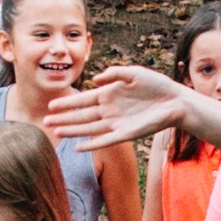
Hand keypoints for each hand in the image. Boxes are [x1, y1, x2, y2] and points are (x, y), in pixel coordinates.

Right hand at [61, 64, 191, 160]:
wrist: (175, 101)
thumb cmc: (156, 85)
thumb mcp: (133, 73)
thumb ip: (114, 73)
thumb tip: (95, 79)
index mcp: (109, 94)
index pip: (83, 99)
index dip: (68, 102)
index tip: (52, 104)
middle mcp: (109, 110)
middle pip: (82, 115)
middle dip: (64, 118)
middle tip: (46, 121)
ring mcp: (116, 123)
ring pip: (89, 128)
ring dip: (72, 130)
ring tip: (56, 132)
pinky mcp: (126, 134)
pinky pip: (105, 140)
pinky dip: (92, 144)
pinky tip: (78, 147)